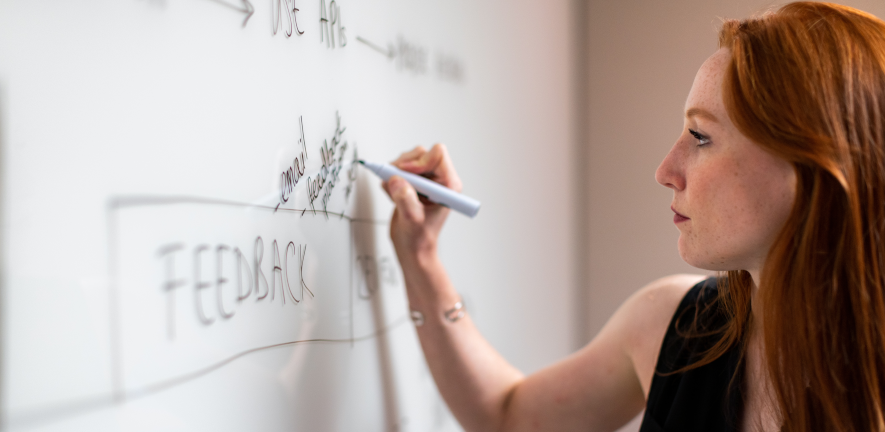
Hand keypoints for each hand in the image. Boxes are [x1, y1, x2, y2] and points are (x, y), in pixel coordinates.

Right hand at [382, 144, 462, 260]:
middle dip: (404, 165)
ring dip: (395, 172)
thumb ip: (405, 199)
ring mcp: (426, 181)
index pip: (438, 155)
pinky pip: (399, 169)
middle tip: (395, 181)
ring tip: (393, 192)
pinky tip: (392, 195)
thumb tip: (396, 180)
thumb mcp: (412, 220)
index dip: (419, 161)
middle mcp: (439, 180)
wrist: (412, 248)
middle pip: (421, 153)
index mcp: (448, 185)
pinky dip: (390, 179)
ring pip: (409, 159)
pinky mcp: (413, 183)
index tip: (405, 174)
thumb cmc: (419, 239)